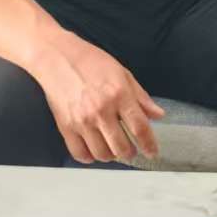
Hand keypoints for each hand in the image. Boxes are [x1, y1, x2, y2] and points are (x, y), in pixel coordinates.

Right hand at [34, 34, 164, 164]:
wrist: (58, 58)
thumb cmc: (91, 62)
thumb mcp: (123, 74)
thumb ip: (141, 97)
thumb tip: (158, 115)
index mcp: (119, 95)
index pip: (139, 128)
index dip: (149, 144)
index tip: (152, 152)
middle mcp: (101, 111)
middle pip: (121, 147)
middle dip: (131, 153)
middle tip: (132, 150)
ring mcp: (82, 121)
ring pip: (102, 154)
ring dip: (111, 156)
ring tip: (113, 149)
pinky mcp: (66, 127)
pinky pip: (80, 153)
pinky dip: (90, 157)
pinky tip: (94, 149)